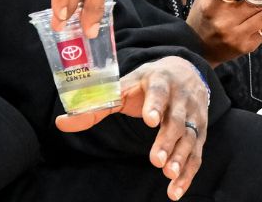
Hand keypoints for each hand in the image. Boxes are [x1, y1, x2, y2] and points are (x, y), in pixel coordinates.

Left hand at [56, 57, 210, 200]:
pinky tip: (175, 189)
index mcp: (159, 80)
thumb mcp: (122, 87)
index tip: (149, 120)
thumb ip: (96, 105)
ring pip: (189, 138)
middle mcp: (180, 97)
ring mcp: (193, 115)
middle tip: (155, 161)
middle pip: (176, 120)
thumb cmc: (145, 82)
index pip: (158, 92)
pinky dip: (188, 173)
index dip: (154, 105)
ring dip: (180, 158)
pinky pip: (196, 154)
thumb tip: (61, 123)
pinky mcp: (200, 132)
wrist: (183, 70)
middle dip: (166, 141)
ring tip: (168, 175)